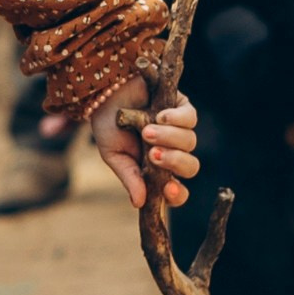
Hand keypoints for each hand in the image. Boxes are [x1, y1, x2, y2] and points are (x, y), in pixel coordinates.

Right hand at [87, 88, 200, 210]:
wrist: (103, 91)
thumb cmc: (108, 125)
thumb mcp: (113, 155)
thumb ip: (129, 177)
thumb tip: (139, 203)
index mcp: (157, 169)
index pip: (177, 190)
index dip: (177, 194)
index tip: (168, 189)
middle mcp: (172, 151)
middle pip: (190, 166)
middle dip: (174, 162)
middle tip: (153, 155)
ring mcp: (179, 129)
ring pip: (189, 142)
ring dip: (169, 138)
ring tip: (146, 131)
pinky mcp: (182, 106)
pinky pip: (190, 118)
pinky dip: (177, 119)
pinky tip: (160, 116)